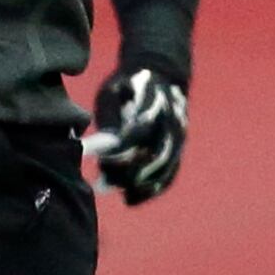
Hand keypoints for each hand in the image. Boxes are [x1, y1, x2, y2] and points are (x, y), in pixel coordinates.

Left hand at [88, 66, 186, 204]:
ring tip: (111, 191)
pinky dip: (150, 190)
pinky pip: (169, 176)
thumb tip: (104, 144)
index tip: (96, 160)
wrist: (161, 76)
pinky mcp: (179, 151)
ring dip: (136, 186)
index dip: (117, 152)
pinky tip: (129, 198)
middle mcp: (171, 124)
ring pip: (162, 170)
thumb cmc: (129, 84)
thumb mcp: (113, 91)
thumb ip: (109, 116)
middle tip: (99, 183)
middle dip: (124, 174)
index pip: (137, 136)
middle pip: (151, 158)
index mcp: (154, 106)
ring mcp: (179, 139)